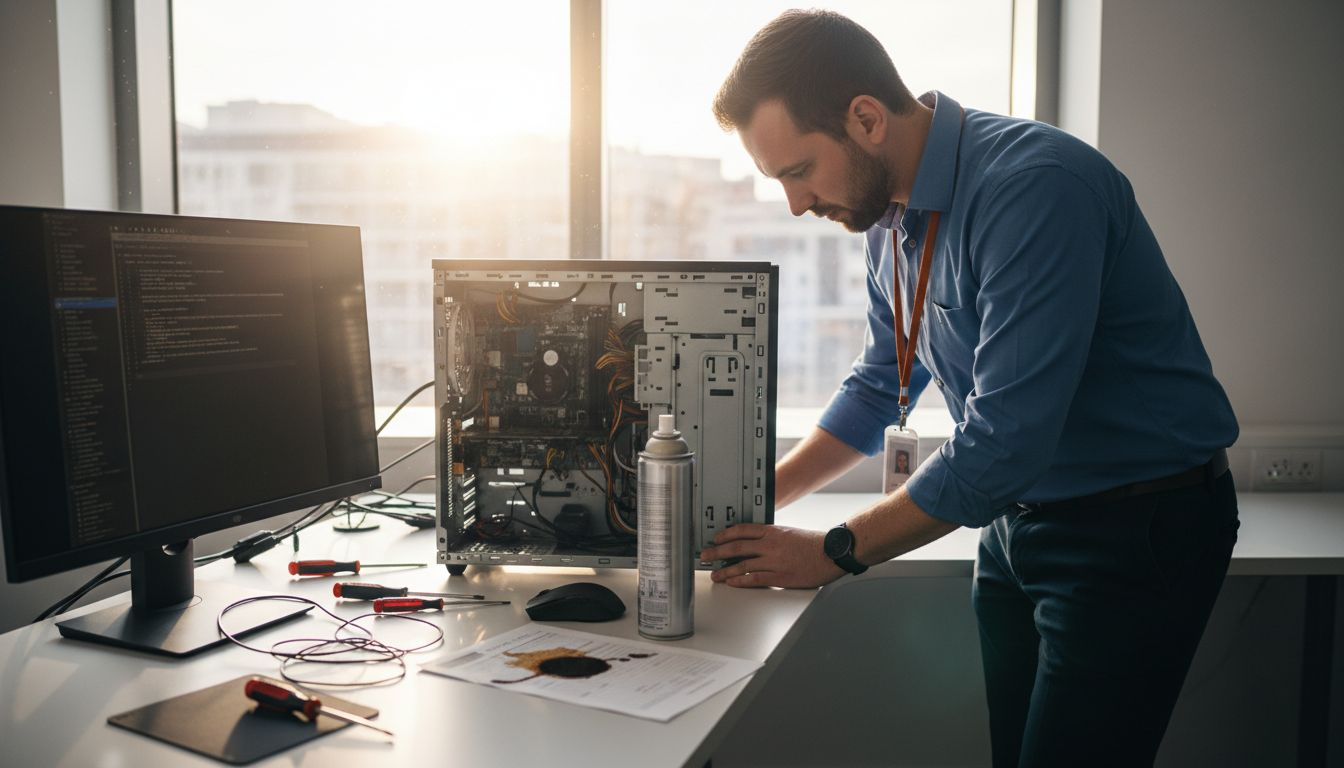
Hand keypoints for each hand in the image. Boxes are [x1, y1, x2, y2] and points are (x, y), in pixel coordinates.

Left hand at [702, 524, 845, 588]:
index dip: (725, 535)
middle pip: (736, 547)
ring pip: (742, 565)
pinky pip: (755, 579)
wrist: (831, 553)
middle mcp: (770, 545)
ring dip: (725, 570)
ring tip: (715, 574)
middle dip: (717, 552)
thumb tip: (756, 543)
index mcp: (772, 532)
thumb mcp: (789, 533)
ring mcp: (774, 562)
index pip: (742, 530)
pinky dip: (740, 581)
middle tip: (706, 555)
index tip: (715, 538)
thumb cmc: (813, 544)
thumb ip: (772, 537)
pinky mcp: (780, 577)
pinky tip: (732, 583)